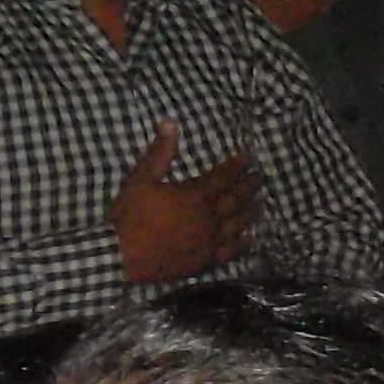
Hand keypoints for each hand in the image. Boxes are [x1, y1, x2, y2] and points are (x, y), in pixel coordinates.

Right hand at [112, 125, 259, 286]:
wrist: (122, 259)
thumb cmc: (129, 217)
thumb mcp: (139, 180)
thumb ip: (159, 153)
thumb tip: (170, 123)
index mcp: (195, 196)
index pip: (224, 177)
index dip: (237, 166)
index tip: (249, 158)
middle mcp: (209, 218)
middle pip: (236, 199)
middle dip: (249, 186)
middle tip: (259, 177)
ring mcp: (209, 241)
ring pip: (238, 224)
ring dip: (250, 211)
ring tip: (260, 203)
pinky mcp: (205, 261)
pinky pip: (231, 251)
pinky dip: (243, 243)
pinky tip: (250, 238)